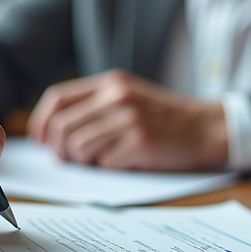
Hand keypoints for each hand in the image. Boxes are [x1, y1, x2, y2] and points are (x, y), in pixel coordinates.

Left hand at [26, 70, 227, 170]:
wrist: (209, 127)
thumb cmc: (164, 118)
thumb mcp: (129, 97)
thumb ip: (95, 107)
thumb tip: (53, 135)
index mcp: (110, 83)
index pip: (57, 98)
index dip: (42, 122)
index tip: (41, 141)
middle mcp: (117, 96)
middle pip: (62, 126)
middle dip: (60, 149)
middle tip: (71, 159)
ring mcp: (129, 118)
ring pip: (78, 147)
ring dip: (85, 160)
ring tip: (103, 159)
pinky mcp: (140, 142)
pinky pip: (103, 163)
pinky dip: (108, 168)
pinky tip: (125, 161)